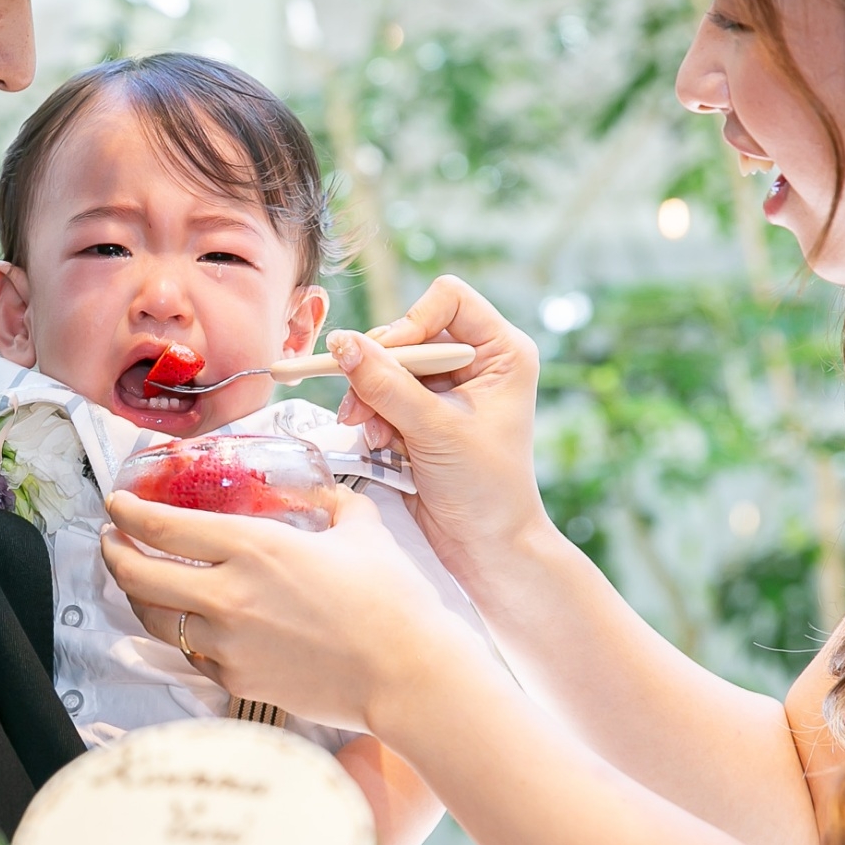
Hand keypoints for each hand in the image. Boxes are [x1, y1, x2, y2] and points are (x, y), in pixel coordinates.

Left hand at [100, 486, 487, 732]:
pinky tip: (190, 622)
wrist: (408, 675)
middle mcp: (227, 596)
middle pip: (139, 575)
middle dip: (114, 553)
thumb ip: (329, 502)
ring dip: (137, 596)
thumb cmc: (392, 599)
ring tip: (138, 581)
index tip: (116, 504)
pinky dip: (183, 634)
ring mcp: (227, 645)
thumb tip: (317, 493)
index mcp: (253, 547)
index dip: (127, 514)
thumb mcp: (361, 528)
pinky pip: (192, 654)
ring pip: (155, 620)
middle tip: (111, 540)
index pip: (162, 527)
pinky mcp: (236, 682)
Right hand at [331, 275, 547, 570]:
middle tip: (360, 404)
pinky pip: (383, 393)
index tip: (388, 359)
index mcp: (502, 352)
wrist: (485, 545)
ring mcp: (450, 387)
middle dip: (380, 369)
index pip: (448, 299)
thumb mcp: (434, 430)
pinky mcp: (425, 412)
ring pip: (389, 364)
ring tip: (371, 433)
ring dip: (371, 397)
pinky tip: (380, 444)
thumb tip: (341, 343)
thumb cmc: (485, 489)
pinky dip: (374, 416)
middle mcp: (478, 361)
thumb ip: (386, 385)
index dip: (412, 322)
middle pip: (410, 332)